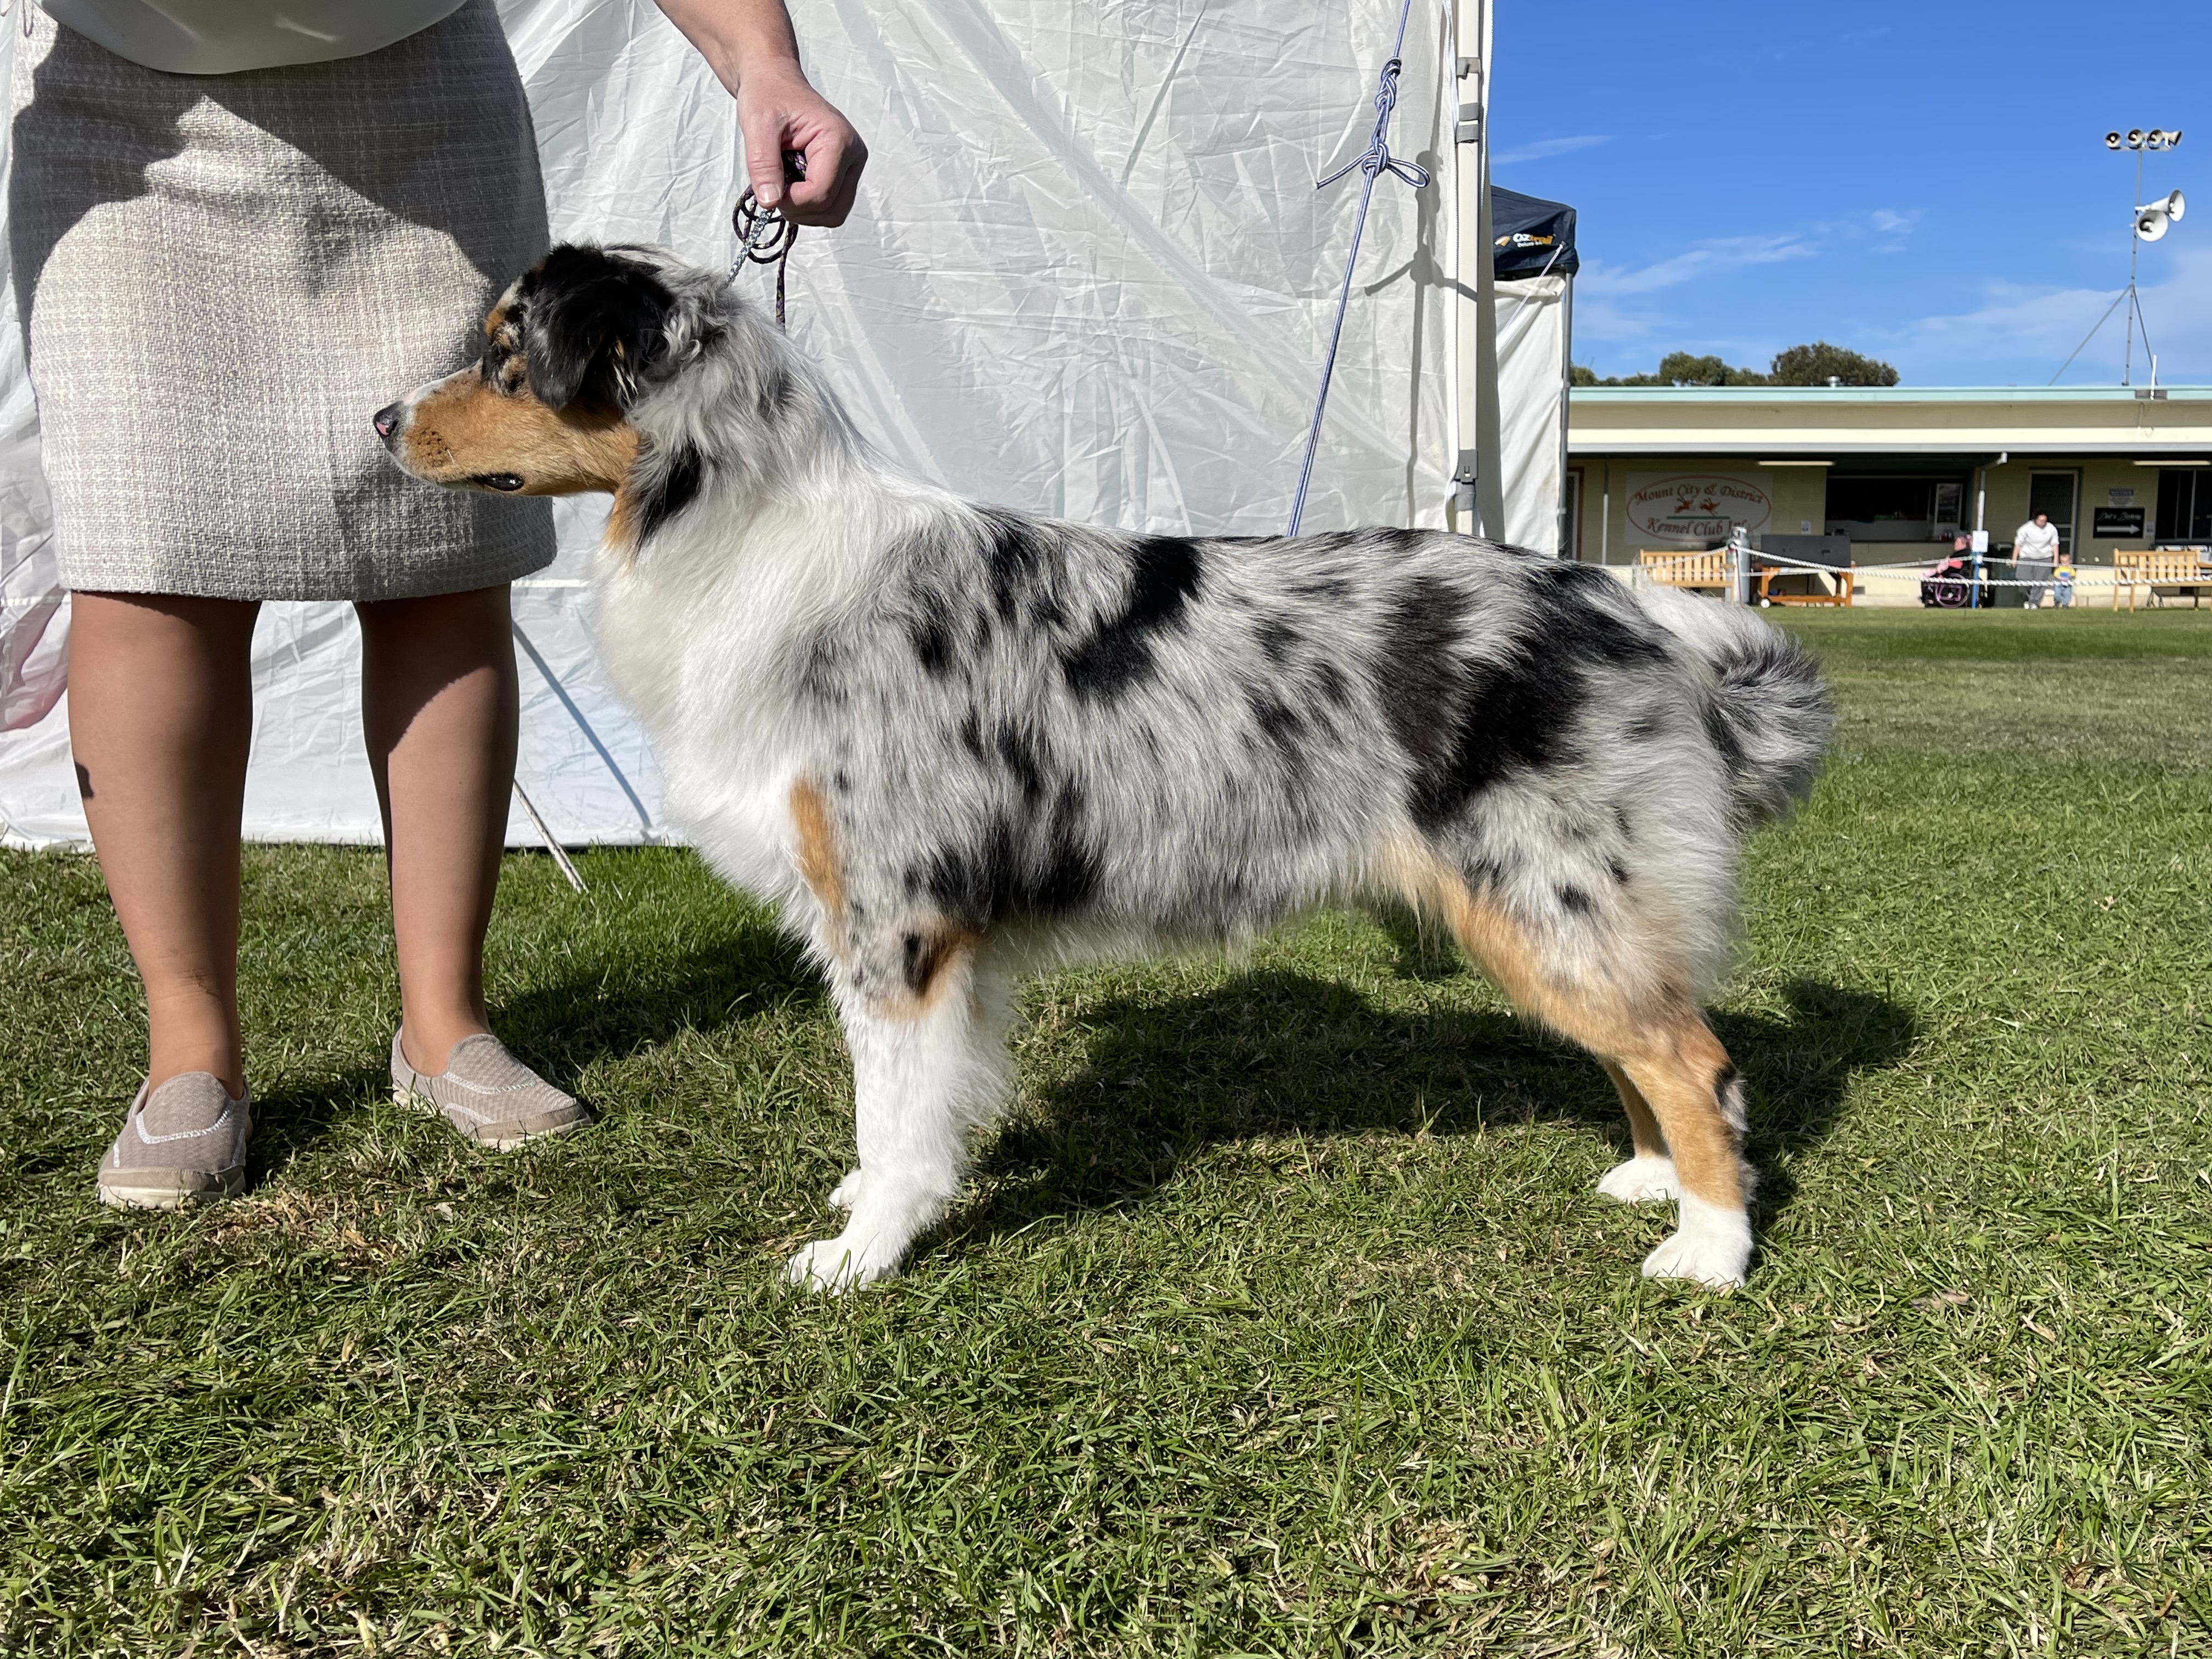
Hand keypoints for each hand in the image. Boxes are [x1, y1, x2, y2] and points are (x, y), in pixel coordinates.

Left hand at [737, 61, 866, 226]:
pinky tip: (793, 183)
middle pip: (833, 209)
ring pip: (834, 213)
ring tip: (783, 182)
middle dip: (799, 208)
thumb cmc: (768, 95)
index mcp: (838, 139)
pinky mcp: (844, 174)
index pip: (821, 192)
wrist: (774, 82)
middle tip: (774, 187)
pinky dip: (808, 205)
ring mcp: (851, 166)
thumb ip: (762, 164)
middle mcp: (853, 155)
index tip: (767, 189)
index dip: (791, 201)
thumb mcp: (757, 124)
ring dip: (803, 209)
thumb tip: (769, 202)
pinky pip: (831, 206)